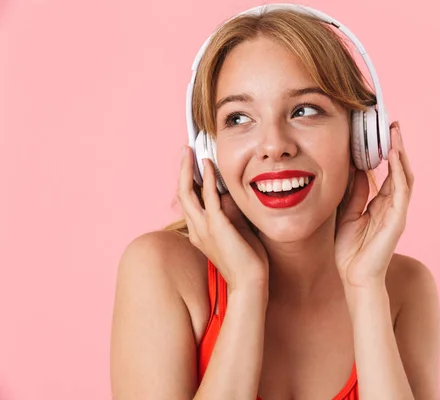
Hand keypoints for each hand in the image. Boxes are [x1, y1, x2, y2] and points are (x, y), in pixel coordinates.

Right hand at [178, 146, 268, 291]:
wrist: (250, 283)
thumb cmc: (247, 261)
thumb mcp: (238, 231)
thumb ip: (231, 213)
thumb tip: (229, 194)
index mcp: (200, 233)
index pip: (189, 202)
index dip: (189, 181)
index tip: (193, 163)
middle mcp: (197, 229)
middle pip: (182, 194)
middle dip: (183, 170)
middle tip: (186, 150)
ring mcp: (204, 228)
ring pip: (187, 193)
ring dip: (189, 169)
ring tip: (191, 150)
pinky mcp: (216, 226)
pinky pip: (208, 196)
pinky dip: (207, 178)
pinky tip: (209, 164)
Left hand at [335, 122, 413, 287]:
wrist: (354, 277)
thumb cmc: (350, 250)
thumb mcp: (347, 213)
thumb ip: (353, 193)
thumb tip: (354, 169)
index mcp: (380, 204)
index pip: (386, 172)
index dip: (384, 152)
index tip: (378, 132)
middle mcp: (392, 205)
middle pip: (399, 169)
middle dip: (396, 147)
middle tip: (391, 124)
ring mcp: (397, 211)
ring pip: (404, 175)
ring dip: (401, 153)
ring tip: (395, 132)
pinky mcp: (398, 219)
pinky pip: (401, 190)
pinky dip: (399, 171)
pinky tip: (394, 155)